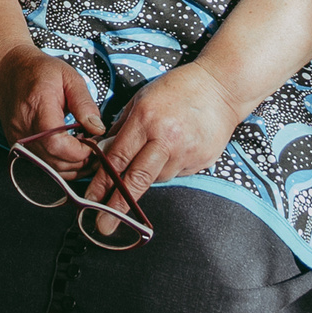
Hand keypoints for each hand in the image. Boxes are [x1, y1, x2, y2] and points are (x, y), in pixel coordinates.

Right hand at [0, 45, 103, 175]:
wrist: (9, 71)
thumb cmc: (41, 71)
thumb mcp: (69, 78)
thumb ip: (84, 104)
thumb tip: (98, 129)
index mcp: (38, 108)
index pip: (57, 144)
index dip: (80, 151)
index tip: (94, 141)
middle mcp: (24, 130)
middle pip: (55, 161)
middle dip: (80, 160)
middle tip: (94, 146)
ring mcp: (18, 141)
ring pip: (49, 169)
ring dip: (72, 166)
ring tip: (85, 150)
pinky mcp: (17, 147)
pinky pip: (41, 165)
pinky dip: (59, 165)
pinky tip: (69, 152)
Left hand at [86, 63, 243, 225]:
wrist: (221, 86)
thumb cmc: (177, 88)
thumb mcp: (142, 98)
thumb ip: (122, 126)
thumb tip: (104, 151)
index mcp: (146, 120)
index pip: (118, 158)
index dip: (102, 181)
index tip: (90, 199)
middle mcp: (166, 139)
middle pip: (137, 179)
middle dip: (118, 205)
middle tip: (103, 225)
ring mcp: (186, 152)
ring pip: (158, 178)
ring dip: (148, 175)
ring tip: (157, 152)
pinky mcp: (202, 160)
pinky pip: (177, 172)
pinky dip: (171, 166)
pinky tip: (176, 149)